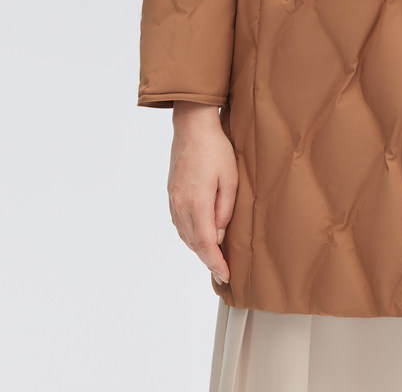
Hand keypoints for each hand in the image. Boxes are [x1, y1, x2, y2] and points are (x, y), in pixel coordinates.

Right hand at [168, 102, 236, 284]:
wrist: (192, 127)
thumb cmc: (216, 150)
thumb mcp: (231, 179)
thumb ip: (225, 212)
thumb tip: (219, 236)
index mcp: (197, 203)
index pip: (207, 244)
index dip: (216, 263)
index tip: (226, 275)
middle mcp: (181, 206)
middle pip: (194, 244)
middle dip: (209, 260)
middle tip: (223, 272)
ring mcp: (173, 201)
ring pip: (185, 236)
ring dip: (199, 249)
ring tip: (214, 258)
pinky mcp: (171, 195)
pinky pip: (180, 224)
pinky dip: (190, 235)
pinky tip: (200, 237)